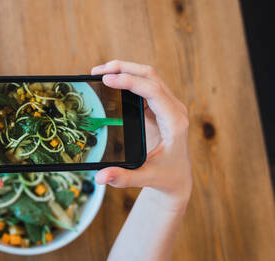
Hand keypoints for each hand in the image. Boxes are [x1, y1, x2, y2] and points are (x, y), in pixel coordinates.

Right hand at [92, 60, 191, 201]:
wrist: (178, 179)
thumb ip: (123, 178)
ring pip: (148, 77)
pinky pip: (144, 86)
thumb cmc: (166, 178)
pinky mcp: (159, 108)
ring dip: (125, 70)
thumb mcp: (145, 178)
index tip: (107, 79)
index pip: (153, 91)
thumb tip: (100, 177)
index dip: (129, 81)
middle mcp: (174, 109)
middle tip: (97, 71)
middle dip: (124, 68)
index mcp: (174, 122)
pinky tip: (110, 82)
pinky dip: (127, 79)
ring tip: (99, 73)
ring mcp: (167, 106)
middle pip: (150, 76)